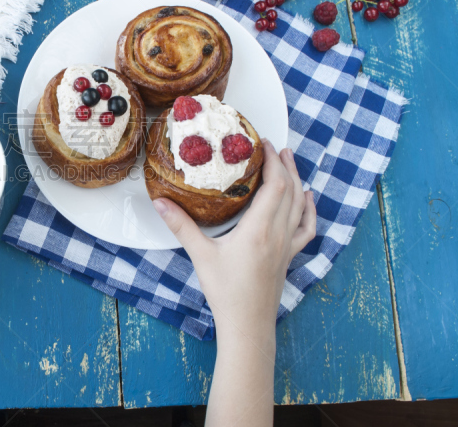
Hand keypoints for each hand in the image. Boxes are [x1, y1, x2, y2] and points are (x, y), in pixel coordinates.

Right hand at [153, 141, 315, 338]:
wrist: (248, 325)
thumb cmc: (226, 293)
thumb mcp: (200, 255)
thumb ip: (181, 226)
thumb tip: (160, 202)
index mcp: (259, 230)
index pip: (275, 186)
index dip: (272, 161)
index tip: (262, 144)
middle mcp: (278, 234)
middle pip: (291, 190)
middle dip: (284, 164)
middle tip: (272, 146)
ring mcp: (287, 246)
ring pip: (300, 205)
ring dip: (297, 180)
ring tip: (289, 160)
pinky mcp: (289, 256)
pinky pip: (306, 227)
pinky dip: (309, 209)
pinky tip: (307, 198)